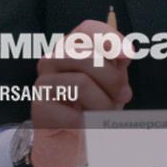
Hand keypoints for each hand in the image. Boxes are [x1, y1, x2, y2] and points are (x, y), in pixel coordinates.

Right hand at [28, 20, 132, 166]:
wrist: (72, 137)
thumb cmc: (95, 103)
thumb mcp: (112, 80)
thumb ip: (117, 63)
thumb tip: (123, 54)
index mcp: (72, 46)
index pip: (87, 29)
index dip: (109, 38)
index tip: (128, 55)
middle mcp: (52, 58)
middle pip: (90, 58)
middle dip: (113, 80)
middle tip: (123, 96)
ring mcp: (42, 81)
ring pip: (82, 84)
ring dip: (104, 105)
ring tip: (106, 114)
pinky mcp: (38, 108)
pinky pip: (73, 113)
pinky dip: (89, 123)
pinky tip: (86, 126)